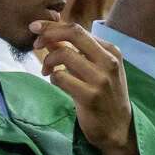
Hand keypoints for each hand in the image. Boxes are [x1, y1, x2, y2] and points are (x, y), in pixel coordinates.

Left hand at [32, 20, 142, 154]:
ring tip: (46, 71)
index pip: (77, 29)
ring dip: (48, 61)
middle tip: (35, 44)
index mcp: (111, 51)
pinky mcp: (90, 96)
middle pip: (73, 33)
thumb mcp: (96, 69)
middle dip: (48, 34)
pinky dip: (53, 77)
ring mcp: (100, 79)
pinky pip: (61, 77)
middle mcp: (108, 61)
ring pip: (64, 54)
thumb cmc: (105, 95)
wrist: (118, 128)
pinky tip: (56, 82)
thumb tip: (49, 35)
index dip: (52, 25)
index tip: (35, 27)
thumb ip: (75, 51)